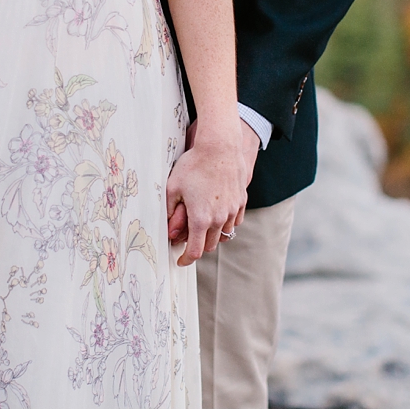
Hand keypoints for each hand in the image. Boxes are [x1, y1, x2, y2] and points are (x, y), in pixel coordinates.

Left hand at [166, 120, 246, 265]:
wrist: (219, 147)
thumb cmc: (193, 165)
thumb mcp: (172, 187)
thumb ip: (169, 211)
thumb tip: (169, 230)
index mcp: (200, 219)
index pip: (194, 252)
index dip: (185, 260)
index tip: (180, 261)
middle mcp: (219, 219)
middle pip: (209, 245)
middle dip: (198, 246)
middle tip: (189, 240)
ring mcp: (232, 210)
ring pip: (223, 234)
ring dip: (213, 235)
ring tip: (203, 226)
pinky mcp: (241, 201)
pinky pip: (234, 221)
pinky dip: (226, 223)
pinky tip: (217, 215)